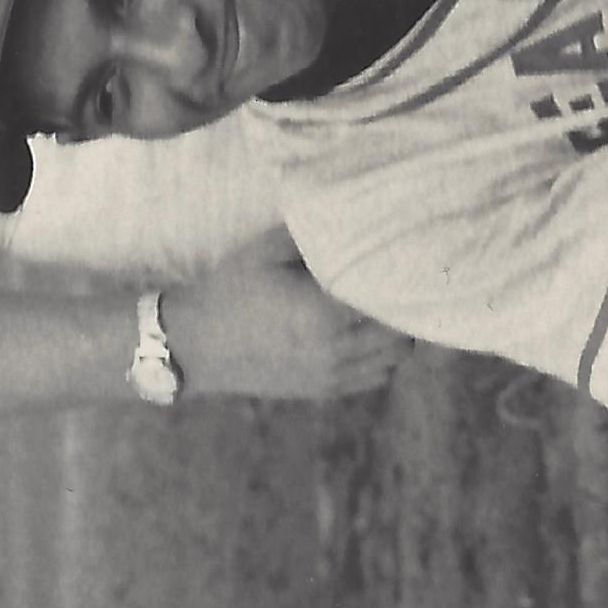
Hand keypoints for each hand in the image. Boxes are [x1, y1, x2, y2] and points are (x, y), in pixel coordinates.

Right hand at [162, 254, 405, 403]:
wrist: (197, 344)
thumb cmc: (231, 288)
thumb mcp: (268, 248)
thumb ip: (315, 233)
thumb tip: (355, 217)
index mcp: (323, 314)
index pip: (387, 300)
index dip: (404, 277)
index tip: (411, 254)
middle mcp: (334, 352)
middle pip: (400, 336)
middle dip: (407, 306)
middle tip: (403, 275)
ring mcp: (330, 377)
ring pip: (392, 362)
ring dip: (399, 334)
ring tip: (389, 301)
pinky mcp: (323, 390)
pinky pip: (373, 379)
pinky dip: (384, 357)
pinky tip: (373, 331)